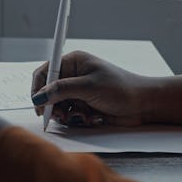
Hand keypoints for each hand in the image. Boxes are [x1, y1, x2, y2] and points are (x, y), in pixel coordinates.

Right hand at [31, 51, 154, 126]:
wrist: (143, 105)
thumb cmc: (120, 89)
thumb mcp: (88, 86)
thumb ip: (62, 90)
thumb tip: (39, 96)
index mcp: (73, 62)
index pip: (45, 72)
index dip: (38, 88)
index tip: (38, 104)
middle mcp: (73, 75)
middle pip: (48, 92)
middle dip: (53, 106)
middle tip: (59, 116)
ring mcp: (78, 91)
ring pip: (57, 106)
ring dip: (67, 114)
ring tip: (81, 116)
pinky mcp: (83, 105)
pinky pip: (69, 114)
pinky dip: (76, 118)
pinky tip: (90, 118)